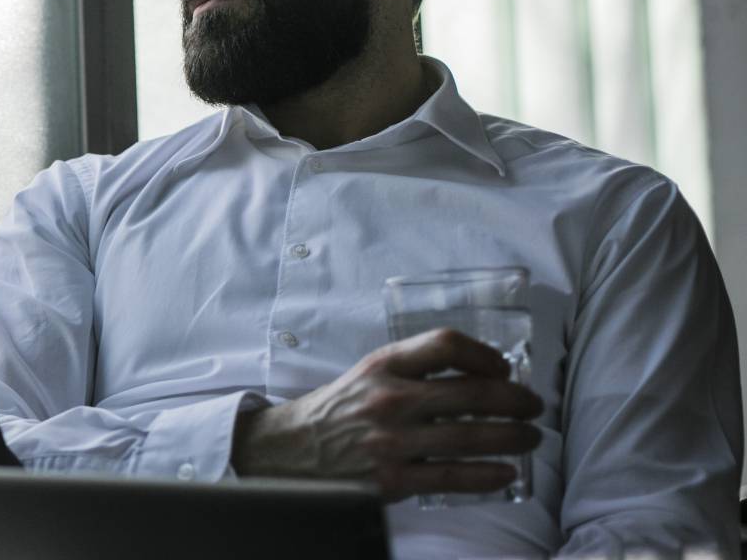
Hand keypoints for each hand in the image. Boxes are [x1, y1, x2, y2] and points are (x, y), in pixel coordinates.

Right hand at [231, 328, 543, 500]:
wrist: (291, 450)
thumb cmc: (340, 409)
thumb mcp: (369, 373)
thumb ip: (415, 368)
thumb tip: (481, 374)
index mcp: (384, 365)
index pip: (447, 344)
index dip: (486, 355)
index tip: (505, 368)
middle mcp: (390, 399)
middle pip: (473, 393)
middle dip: (517, 401)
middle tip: (533, 406)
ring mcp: (392, 441)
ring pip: (472, 437)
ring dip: (514, 438)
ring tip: (531, 438)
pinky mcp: (392, 479)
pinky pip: (454, 476)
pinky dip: (488, 475)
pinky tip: (506, 473)